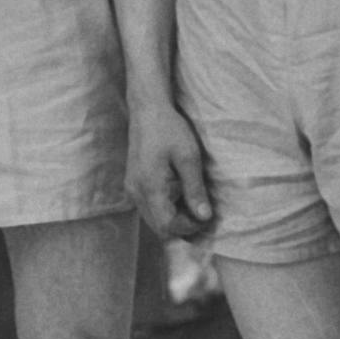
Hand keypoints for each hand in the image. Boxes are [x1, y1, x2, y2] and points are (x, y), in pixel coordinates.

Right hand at [128, 101, 215, 239]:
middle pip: (159, 227)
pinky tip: (181, 197)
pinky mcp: (133, 184)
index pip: (167, 225)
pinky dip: (165, 209)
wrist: (147, 110)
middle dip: (182, 227)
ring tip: (194, 205)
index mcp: (150, 187)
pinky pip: (149, 208)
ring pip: (153, 219)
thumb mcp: (188, 157)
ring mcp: (132, 189)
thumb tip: (204, 217)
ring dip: (174, 219)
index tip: (206, 219)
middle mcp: (136, 192)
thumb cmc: (169, 129)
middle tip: (203, 215)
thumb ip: (195, 189)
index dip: (188, 228)